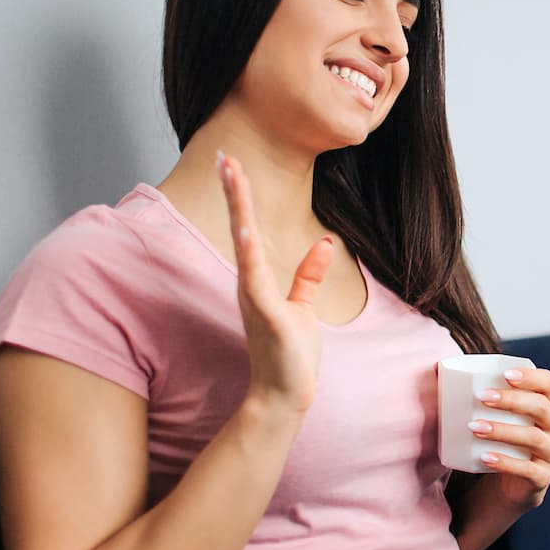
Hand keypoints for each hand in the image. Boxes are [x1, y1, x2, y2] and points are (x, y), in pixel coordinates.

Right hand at [218, 150, 335, 414]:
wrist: (284, 394)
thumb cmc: (290, 354)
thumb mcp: (303, 307)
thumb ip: (309, 275)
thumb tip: (325, 244)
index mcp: (257, 279)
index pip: (248, 229)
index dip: (242, 197)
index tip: (234, 164)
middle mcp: (250, 283)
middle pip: (240, 228)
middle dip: (234, 191)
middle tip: (224, 155)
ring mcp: (255, 297)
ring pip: (244, 244)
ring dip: (239, 209)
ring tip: (232, 175)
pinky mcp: (265, 315)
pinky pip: (255, 280)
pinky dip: (249, 255)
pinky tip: (245, 232)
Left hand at [469, 367, 549, 508]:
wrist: (510, 481)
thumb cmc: (503, 438)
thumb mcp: (499, 415)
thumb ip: (482, 391)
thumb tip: (438, 368)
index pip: (549, 383)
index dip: (529, 377)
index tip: (503, 374)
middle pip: (542, 408)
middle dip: (511, 400)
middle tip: (481, 397)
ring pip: (534, 438)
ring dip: (502, 430)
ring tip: (474, 427)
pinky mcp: (544, 477)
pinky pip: (527, 469)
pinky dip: (504, 462)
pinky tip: (484, 456)